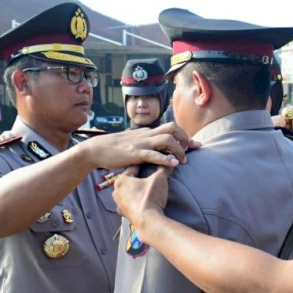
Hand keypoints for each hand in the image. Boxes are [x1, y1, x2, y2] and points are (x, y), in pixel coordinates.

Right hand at [80, 122, 197, 170]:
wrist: (96, 149)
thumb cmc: (114, 148)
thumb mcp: (132, 141)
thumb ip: (145, 141)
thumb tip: (156, 144)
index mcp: (147, 132)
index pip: (171, 128)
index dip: (185, 136)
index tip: (196, 144)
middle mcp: (146, 135)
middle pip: (173, 128)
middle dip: (185, 138)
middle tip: (190, 150)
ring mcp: (141, 143)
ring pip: (167, 140)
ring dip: (179, 150)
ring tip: (183, 160)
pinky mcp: (135, 153)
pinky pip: (154, 154)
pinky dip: (166, 159)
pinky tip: (174, 165)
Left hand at [113, 166, 169, 242]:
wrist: (148, 221)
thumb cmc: (150, 197)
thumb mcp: (159, 179)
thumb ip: (164, 169)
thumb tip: (171, 162)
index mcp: (121, 180)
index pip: (134, 168)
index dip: (145, 165)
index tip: (151, 163)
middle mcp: (116, 191)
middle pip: (130, 180)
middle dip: (139, 178)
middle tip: (150, 177)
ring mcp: (118, 204)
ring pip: (128, 192)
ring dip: (136, 190)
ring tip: (147, 190)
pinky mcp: (123, 213)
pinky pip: (129, 204)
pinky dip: (134, 202)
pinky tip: (142, 202)